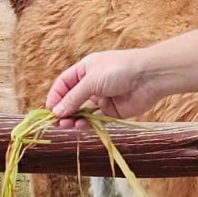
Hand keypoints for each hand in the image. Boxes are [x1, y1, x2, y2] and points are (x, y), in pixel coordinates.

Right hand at [46, 49, 163, 127]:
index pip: (64, 83)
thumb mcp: (92, 80)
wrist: (149, 77)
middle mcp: (92, 83)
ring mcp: (102, 97)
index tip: (48, 110)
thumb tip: (56, 111)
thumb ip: (74, 97)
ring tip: (66, 126)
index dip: (55, 96)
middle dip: (63, 110)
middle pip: (72, 99)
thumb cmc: (119, 70)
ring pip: (82, 111)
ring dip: (73, 119)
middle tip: (56, 123)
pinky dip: (87, 124)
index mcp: (85, 69)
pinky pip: (95, 119)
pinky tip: (80, 127)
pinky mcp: (112, 111)